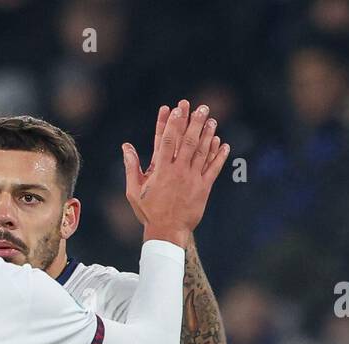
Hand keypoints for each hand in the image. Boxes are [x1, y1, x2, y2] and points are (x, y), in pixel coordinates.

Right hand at [122, 99, 229, 246]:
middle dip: (194, 122)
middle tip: (200, 107)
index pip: (167, 141)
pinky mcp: (204, 188)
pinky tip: (222, 143)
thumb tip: (126, 147)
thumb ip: (131, 167)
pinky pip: (213, 168)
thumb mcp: (134, 190)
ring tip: (212, 120)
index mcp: (161, 170)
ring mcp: (193, 179)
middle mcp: (178, 171)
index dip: (172, 123)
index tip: (176, 109)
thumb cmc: (149, 211)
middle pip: (188, 141)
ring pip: (203, 152)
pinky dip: (219, 156)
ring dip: (208, 134)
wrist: (167, 231)